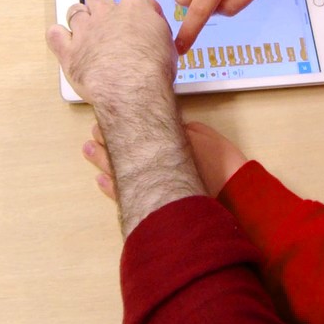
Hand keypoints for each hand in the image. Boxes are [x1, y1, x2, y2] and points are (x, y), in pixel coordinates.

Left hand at [47, 0, 178, 114]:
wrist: (132, 89)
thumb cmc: (153, 71)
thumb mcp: (169, 47)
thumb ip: (157, 34)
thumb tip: (154, 36)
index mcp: (135, 9)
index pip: (135, 1)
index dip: (136, 13)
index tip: (138, 25)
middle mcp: (108, 14)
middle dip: (101, 4)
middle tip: (106, 19)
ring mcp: (86, 31)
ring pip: (75, 11)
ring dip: (79, 19)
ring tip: (84, 31)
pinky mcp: (69, 51)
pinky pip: (54, 35)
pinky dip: (57, 36)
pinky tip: (64, 41)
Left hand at [80, 120, 248, 199]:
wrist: (236, 196)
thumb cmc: (222, 165)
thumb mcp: (203, 135)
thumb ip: (179, 129)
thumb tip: (163, 125)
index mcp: (161, 144)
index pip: (129, 132)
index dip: (114, 125)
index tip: (102, 118)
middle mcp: (151, 166)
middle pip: (119, 151)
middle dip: (103, 141)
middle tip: (91, 133)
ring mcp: (150, 187)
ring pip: (117, 172)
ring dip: (100, 161)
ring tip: (88, 151)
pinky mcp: (153, 204)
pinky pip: (124, 195)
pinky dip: (110, 186)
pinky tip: (100, 180)